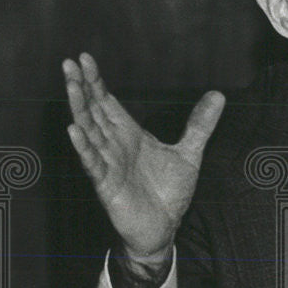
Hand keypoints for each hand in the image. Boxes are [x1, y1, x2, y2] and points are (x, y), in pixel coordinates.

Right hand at [63, 52, 224, 259]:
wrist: (165, 228)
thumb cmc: (169, 192)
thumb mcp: (190, 153)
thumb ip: (200, 124)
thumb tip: (218, 95)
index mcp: (130, 134)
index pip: (108, 102)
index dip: (96, 81)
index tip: (85, 59)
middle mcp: (115, 145)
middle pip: (93, 111)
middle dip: (81, 88)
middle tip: (69, 64)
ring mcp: (109, 164)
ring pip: (89, 132)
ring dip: (79, 110)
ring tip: (70, 87)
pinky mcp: (108, 185)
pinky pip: (93, 164)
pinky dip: (84, 147)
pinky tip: (74, 130)